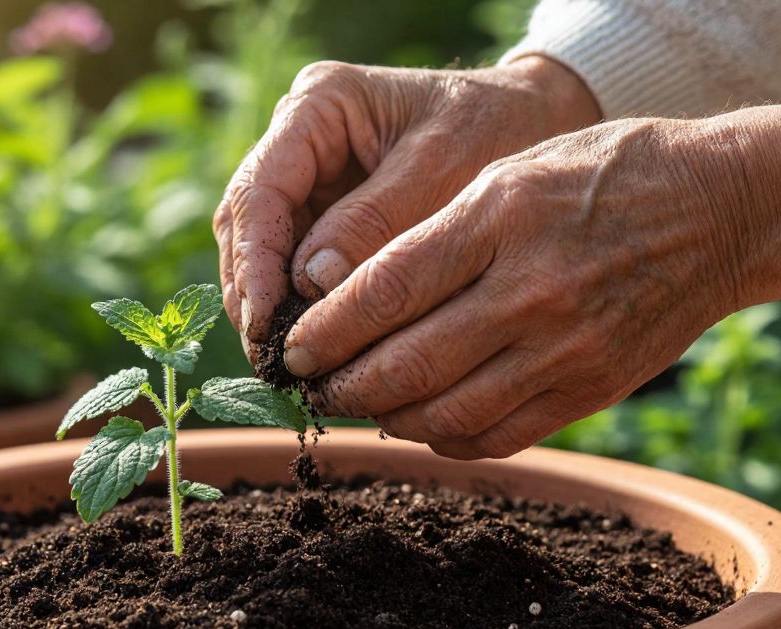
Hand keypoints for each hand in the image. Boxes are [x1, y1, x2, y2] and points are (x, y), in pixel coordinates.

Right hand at [213, 55, 599, 356]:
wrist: (535, 122)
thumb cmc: (495, 130)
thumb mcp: (443, 169)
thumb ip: (376, 222)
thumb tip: (309, 285)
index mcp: (318, 105)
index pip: (259, 190)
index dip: (253, 262)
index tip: (264, 322)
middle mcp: (299, 142)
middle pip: (246, 227)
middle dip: (252, 296)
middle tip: (273, 363)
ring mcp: (308, 182)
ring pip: (262, 255)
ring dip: (269, 312)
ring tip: (290, 371)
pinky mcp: (325, 219)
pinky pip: (295, 272)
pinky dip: (301, 314)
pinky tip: (317, 357)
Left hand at [282, 104, 780, 458]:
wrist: (719, 211)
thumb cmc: (601, 176)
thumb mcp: (508, 174)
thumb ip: (432, 235)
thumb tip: (350, 299)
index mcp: (498, 221)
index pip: (383, 292)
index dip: (324, 332)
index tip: (293, 349)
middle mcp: (530, 291)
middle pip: (405, 364)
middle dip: (341, 385)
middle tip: (313, 386)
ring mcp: (564, 349)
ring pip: (445, 413)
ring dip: (386, 418)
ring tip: (361, 404)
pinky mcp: (591, 390)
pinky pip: (498, 436)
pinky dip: (445, 437)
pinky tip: (422, 420)